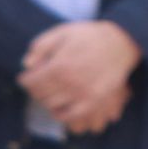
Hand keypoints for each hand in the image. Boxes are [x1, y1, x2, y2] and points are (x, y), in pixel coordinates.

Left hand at [21, 20, 142, 133]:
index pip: (31, 82)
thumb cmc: (89, 36)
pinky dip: (62, 115)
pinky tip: (60, 108)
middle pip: (40, 95)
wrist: (122, 42)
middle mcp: (69, 82)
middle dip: (36, 89)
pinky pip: (72, 116)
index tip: (26, 77)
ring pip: (53, 106)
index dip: (25, 79)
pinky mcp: (95, 101)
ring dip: (47, 100)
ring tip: (50, 93)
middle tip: (38, 84)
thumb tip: (26, 65)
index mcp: (59, 65)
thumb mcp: (62, 32)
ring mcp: (83, 93)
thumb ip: (40, 46)